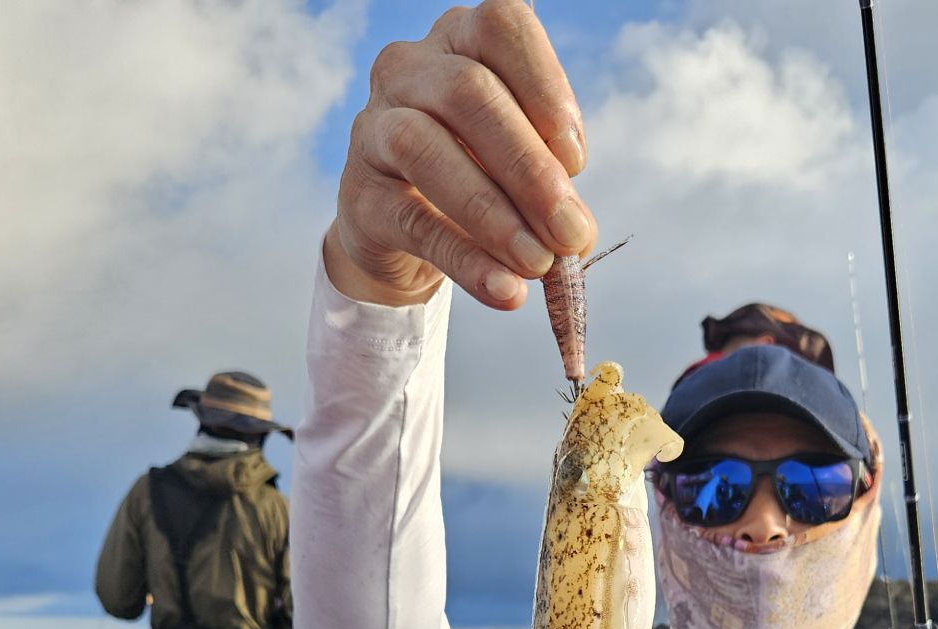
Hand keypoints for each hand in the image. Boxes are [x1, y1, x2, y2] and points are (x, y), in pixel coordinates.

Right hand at [325, 0, 595, 309]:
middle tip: (571, 231)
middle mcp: (410, 69)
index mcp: (461, 41)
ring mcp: (374, 127)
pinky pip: (413, 223)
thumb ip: (552, 186)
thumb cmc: (477, 174)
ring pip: (426, 149)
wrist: (404, 228)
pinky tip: (504, 290)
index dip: (545, 88)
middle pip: (470, 94)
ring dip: (494, 214)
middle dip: (529, 168)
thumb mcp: (521, 167)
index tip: (577, 160)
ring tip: (539, 264)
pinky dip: (466, 260)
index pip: (501, 29)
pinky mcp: (360, 194)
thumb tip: (577, 233)